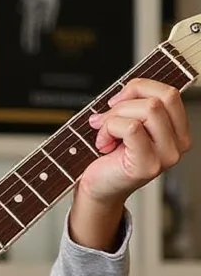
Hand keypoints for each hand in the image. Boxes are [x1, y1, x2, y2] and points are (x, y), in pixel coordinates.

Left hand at [80, 78, 191, 205]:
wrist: (97, 187)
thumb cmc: (110, 158)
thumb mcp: (127, 124)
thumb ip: (134, 106)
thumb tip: (125, 91)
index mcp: (177, 131)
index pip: (170, 94)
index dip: (140, 88)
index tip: (117, 99)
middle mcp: (178, 144)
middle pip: (159, 99)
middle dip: (125, 103)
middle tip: (106, 118)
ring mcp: (166, 155)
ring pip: (147, 109)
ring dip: (114, 117)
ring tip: (104, 134)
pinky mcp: (148, 164)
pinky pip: (131, 127)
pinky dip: (109, 130)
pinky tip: (103, 144)